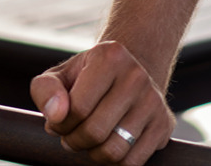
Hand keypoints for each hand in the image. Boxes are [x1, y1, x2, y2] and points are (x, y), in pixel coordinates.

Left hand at [29, 41, 174, 165]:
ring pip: (115, 150)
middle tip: (68, 136)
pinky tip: (105, 146)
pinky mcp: (164, 124)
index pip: (77, 107)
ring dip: (93, 154)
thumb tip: (55, 116)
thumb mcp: (59, 75)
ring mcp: (153, 101)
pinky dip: (113, 162)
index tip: (56, 123)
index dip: (60, 124)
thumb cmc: (86, 77)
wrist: (125, 72)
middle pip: (96, 131)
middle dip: (74, 141)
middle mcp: (136, 75)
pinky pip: (134, 162)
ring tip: (85, 141)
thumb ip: (46, 90)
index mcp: (108, 56)